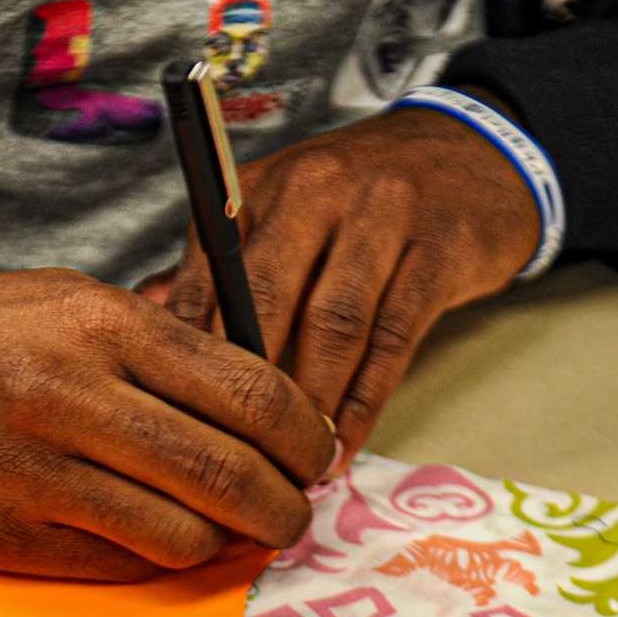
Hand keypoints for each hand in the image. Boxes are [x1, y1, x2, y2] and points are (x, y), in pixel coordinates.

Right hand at [0, 248, 337, 579]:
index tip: (317, 454)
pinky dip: (155, 560)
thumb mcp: (68, 302)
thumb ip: (160, 351)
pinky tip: (158, 540)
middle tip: (294, 512)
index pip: (250, 391)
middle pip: (228, 473)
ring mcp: (32, 473)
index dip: (305, 435)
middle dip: (284, 506)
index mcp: (101, 325)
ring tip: (231, 532)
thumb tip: (263, 411)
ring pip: (182, 535)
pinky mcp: (3, 535)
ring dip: (225, 544)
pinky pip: (117, 566)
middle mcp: (70, 396)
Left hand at [142, 104, 538, 464]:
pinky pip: (394, 336)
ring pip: (334, 322)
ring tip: (295, 463)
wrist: (471, 153)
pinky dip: (366, 400)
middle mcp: (316, 190)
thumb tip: (146, 333)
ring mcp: (384, 213)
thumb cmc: (358, 200)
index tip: (183, 422)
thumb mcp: (281, 213)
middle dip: (250, 387)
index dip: (193, 356)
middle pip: (267, 298)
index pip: (209, 276)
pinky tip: (345, 442)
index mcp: (259, 187)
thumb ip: (218, 270)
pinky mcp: (441, 247)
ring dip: (311, 403)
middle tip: (239, 455)